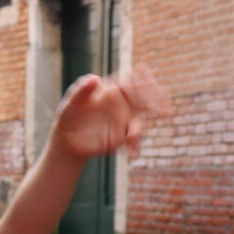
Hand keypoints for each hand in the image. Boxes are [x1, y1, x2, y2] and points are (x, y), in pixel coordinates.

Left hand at [52, 63, 170, 160]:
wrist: (67, 140)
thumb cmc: (68, 116)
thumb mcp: (70, 103)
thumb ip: (81, 90)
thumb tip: (95, 78)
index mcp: (112, 92)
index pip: (130, 83)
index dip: (141, 80)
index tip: (148, 78)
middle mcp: (122, 106)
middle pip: (142, 101)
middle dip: (156, 102)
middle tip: (167, 106)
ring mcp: (123, 122)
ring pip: (139, 123)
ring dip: (140, 130)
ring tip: (133, 138)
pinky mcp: (121, 139)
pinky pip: (132, 143)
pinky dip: (134, 148)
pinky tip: (132, 155)